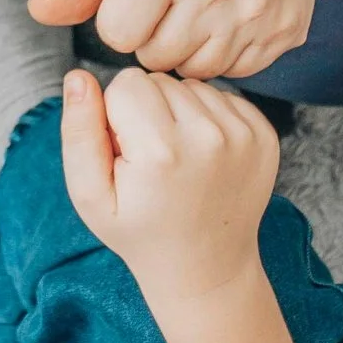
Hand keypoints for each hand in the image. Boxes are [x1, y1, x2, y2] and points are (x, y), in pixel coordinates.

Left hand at [30, 0, 321, 78]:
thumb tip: (37, 12)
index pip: (117, 34)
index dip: (122, 17)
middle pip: (155, 57)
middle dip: (154, 35)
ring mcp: (256, 9)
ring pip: (195, 71)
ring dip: (190, 48)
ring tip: (201, 7)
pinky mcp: (285, 30)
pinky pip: (236, 71)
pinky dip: (227, 51)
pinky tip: (231, 15)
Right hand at [60, 67, 278, 310]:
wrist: (207, 266)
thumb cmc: (140, 231)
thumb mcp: (90, 195)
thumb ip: (78, 132)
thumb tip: (78, 76)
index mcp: (160, 152)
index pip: (126, 82)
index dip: (115, 114)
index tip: (125, 152)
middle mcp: (208, 137)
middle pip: (160, 80)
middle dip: (147, 111)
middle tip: (151, 160)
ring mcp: (243, 135)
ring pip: (192, 85)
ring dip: (178, 112)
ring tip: (178, 159)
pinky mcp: (265, 134)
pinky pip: (223, 96)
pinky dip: (208, 118)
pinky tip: (203, 156)